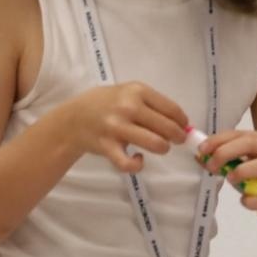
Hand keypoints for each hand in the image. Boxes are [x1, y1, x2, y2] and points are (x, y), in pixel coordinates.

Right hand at [61, 81, 188, 172]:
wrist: (73, 118)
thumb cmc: (106, 104)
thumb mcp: (128, 93)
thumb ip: (152, 104)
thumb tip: (182, 122)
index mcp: (137, 91)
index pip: (172, 109)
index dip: (183, 122)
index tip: (183, 127)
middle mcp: (128, 107)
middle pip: (168, 128)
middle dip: (177, 137)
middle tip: (175, 140)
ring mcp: (117, 127)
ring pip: (156, 144)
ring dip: (163, 148)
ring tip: (159, 147)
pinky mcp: (107, 146)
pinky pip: (129, 163)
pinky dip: (137, 165)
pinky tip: (138, 159)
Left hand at [196, 129, 256, 225]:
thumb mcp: (242, 166)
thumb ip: (223, 160)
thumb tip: (200, 155)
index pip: (239, 134)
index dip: (218, 140)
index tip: (202, 150)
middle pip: (251, 144)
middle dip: (226, 152)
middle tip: (212, 166)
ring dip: (243, 170)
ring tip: (230, 179)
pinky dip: (252, 200)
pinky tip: (244, 201)